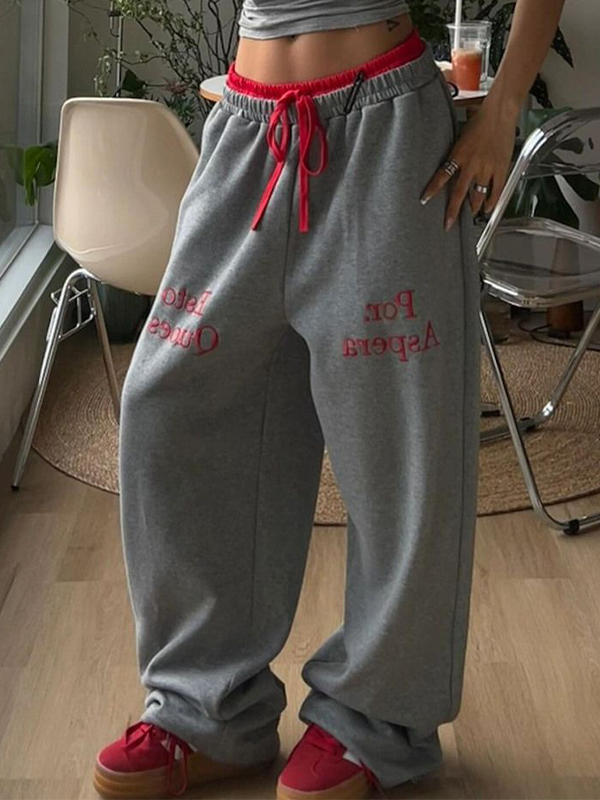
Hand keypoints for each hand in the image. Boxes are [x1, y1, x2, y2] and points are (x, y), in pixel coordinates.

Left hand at [419, 100, 517, 230]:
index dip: (432, 190)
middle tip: (448, 224)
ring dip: (473, 207)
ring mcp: (487, 168)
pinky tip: (488, 209)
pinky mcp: (501, 169)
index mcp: (459, 155)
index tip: (424, 200)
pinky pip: (496, 191)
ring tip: (470, 215)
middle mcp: (472, 164)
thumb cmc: (480, 120)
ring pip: (478, 195)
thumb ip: (455, 152)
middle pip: (459, 193)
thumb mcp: (460, 136)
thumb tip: (448, 163)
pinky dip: (492, 202)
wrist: (500, 112)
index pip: (441, 176)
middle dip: (453, 211)